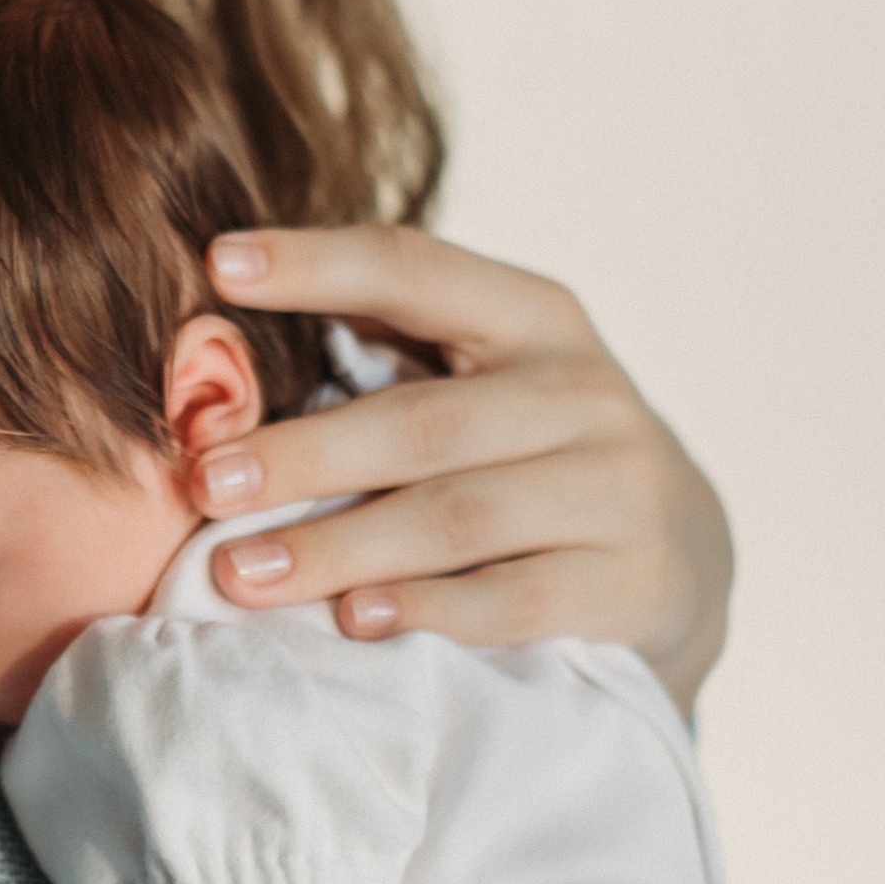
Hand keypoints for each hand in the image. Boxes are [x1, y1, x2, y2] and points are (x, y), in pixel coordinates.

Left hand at [193, 227, 732, 714]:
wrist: (679, 553)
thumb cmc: (529, 451)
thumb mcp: (484, 377)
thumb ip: (383, 349)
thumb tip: (217, 358)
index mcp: (532, 316)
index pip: (414, 270)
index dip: (316, 263)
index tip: (217, 263)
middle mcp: (582, 391)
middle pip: (423, 423)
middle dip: (304, 456)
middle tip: (205, 484)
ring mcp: (614, 488)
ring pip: (459, 516)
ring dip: (340, 547)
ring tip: (242, 573)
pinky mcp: (627, 582)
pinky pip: (515, 599)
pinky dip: (429, 610)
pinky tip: (355, 620)